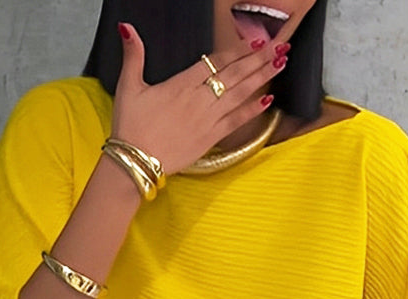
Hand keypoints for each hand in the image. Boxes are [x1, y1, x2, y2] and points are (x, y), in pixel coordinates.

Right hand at [109, 23, 288, 174]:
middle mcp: (199, 99)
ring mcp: (207, 119)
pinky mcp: (210, 138)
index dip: (237, 49)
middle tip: (278, 45)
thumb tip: (127, 28)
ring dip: (261, 77)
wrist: (136, 162)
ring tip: (280, 63)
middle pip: (234, 73)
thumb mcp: (128, 86)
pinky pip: (237, 120)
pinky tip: (268, 99)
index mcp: (180, 84)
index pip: (215, 61)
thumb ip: (133, 56)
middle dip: (258, 58)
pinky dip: (252, 109)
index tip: (254, 40)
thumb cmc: (131, 127)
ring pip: (240, 93)